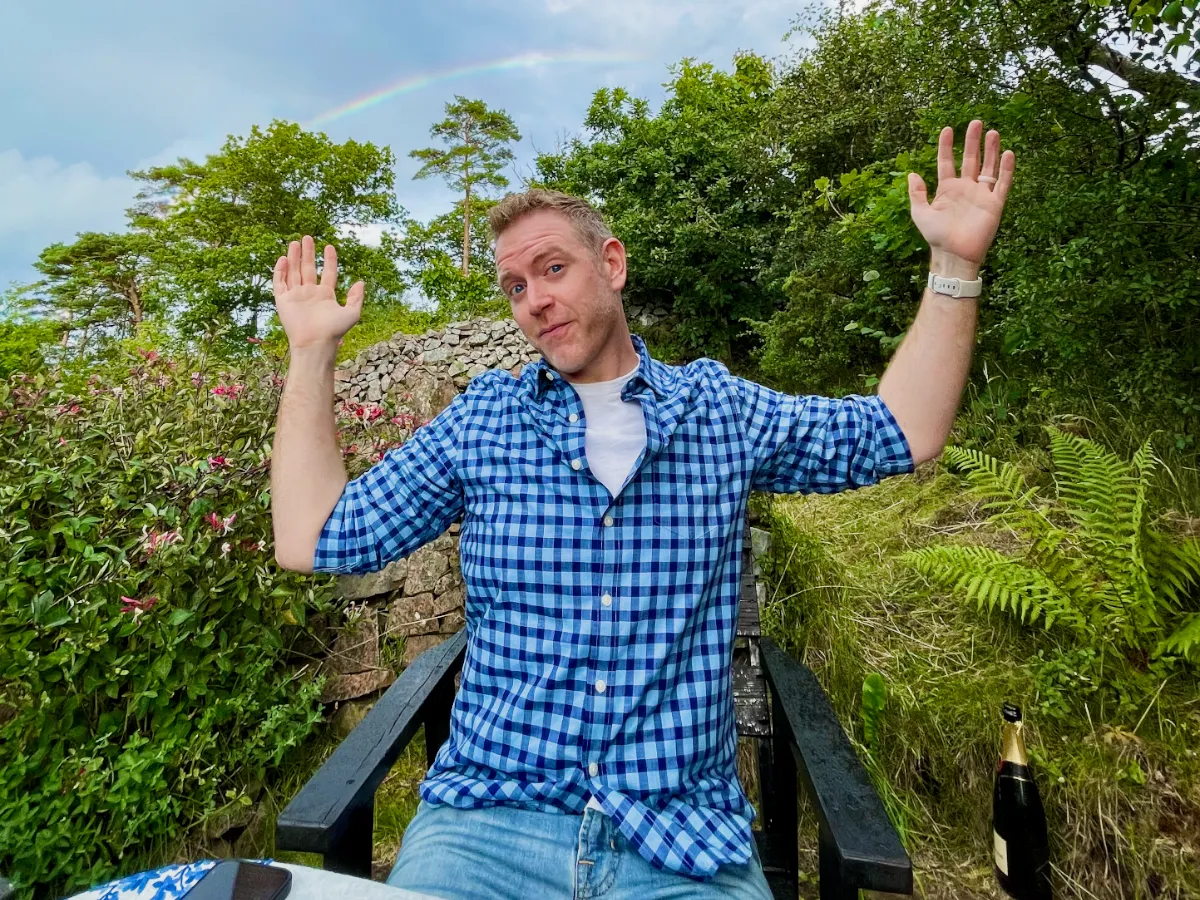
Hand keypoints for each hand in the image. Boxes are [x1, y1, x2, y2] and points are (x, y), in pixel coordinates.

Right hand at [272, 235, 363, 350]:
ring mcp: (296, 296)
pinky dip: (280, 271)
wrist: (315, 342)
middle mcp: (310, 294)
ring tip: (295, 242)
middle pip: (308, 269)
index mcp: (326, 296)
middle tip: (308, 237)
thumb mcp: (352, 313)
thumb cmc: (334, 331)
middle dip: (308, 253)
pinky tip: (284, 258)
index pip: (327, 273)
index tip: (330, 246)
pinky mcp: (283, 300)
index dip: (329, 260)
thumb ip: (356, 297)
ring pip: (293, 272)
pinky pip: (280, 282)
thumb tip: (360, 282)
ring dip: (294, 257)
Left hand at [908, 120, 1014, 268]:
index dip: (946, 146)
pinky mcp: (994, 204)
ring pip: (987, 167)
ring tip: (992, 132)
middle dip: (972, 141)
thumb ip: (916, 193)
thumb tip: (912, 173)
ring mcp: (981, 195)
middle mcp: (965, 188)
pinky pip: (1002, 184)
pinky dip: (1006, 169)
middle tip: (976, 122)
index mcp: (947, 189)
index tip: (947, 129)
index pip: (947, 162)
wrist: (954, 255)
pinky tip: (1008, 153)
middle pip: (970, 159)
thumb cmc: (936, 236)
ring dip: (990, 150)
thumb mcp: (920, 213)